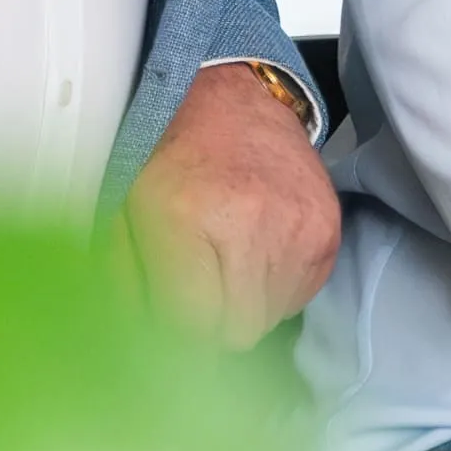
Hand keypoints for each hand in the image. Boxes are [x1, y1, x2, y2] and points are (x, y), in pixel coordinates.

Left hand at [118, 63, 339, 347]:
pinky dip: (275, 287)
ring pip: (270, 318)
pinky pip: (299, 296)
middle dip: (212, 325)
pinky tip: (255, 251)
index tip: (170, 328)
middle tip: (196, 293)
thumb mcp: (122, 216)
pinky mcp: (327, 230)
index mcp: (186, 219)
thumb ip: (126, 288)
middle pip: (237, 332)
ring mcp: (297, 228)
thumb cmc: (169, 156)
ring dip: (245, 306)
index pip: (193, 328)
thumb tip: (137, 352)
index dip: (177, 336)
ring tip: (227, 262)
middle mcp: (250, 225)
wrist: (231, 98)